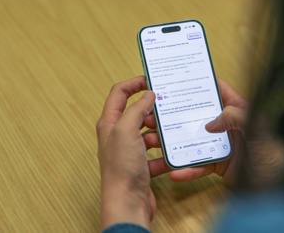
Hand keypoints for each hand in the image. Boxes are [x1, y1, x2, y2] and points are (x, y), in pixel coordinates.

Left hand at [96, 76, 155, 229]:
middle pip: (136, 112)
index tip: (152, 81)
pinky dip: (164, 151)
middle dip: (152, 110)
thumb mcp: (126, 130)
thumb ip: (136, 109)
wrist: (127, 202)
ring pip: (148, 132)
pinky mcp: (142, 164)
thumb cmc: (121, 167)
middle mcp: (118, 135)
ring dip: (160, 132)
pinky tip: (173, 151)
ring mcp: (130, 150)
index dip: (134, 83)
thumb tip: (147, 95)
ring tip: (170, 132)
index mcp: (110, 123)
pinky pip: (156, 152)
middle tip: (167, 107)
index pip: (119, 93)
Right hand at [145, 78, 283, 188]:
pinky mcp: (216, 163)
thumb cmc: (270, 151)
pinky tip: (175, 172)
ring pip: (191, 140)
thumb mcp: (257, 128)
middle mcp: (225, 125)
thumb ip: (236, 117)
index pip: (219, 91)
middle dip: (175, 115)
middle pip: (196, 116)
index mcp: (237, 111)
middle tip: (154, 114)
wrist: (273, 181)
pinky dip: (187, 170)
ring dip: (172, 142)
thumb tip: (211, 123)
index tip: (182, 78)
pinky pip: (198, 165)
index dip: (203, 82)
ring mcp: (218, 143)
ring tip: (153, 141)